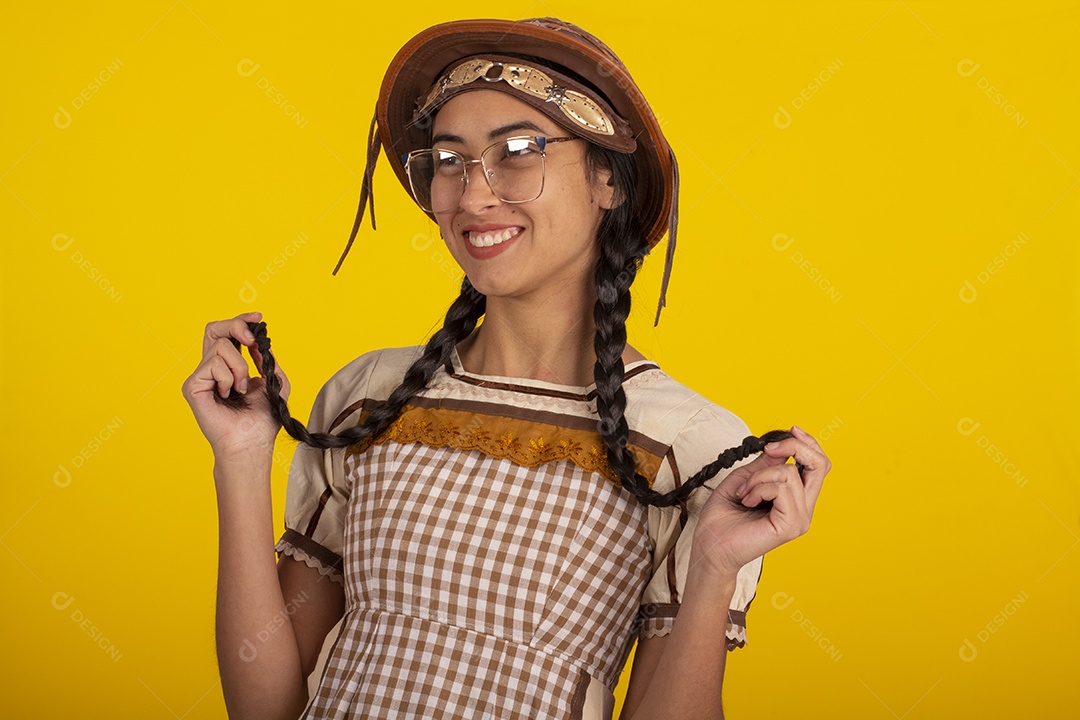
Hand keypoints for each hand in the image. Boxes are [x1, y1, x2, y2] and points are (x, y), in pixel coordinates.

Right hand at [181, 311, 290, 459]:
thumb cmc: (263, 419)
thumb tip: (257, 340)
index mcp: (229, 366)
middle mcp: (212, 368)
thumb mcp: (274, 381)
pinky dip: (228, 378)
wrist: (252, 442)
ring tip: (242, 389)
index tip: (258, 318)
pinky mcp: (192, 386)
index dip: (241, 321)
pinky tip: (228, 395)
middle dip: (235, 326)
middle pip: (214, 329)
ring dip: (239, 366)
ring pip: (220, 347)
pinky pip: (212, 364)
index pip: (228, 334)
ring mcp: (200, 377)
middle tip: (252, 341)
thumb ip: (265, 359)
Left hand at [690, 426, 829, 580]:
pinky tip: (748, 501)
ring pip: (790, 473)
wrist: (709, 546)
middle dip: (796, 446)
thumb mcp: (745, 479)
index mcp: (796, 498)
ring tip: (745, 493)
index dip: (808, 443)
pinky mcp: (791, 525)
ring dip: (759, 477)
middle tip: (770, 449)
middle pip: (821, 465)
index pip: (819, 465)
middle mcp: (803, 509)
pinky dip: (759, 487)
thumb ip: (766, 465)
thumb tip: (782, 448)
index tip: (791, 430)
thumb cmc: (723, 517)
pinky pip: (781, 488)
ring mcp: (800, 518)